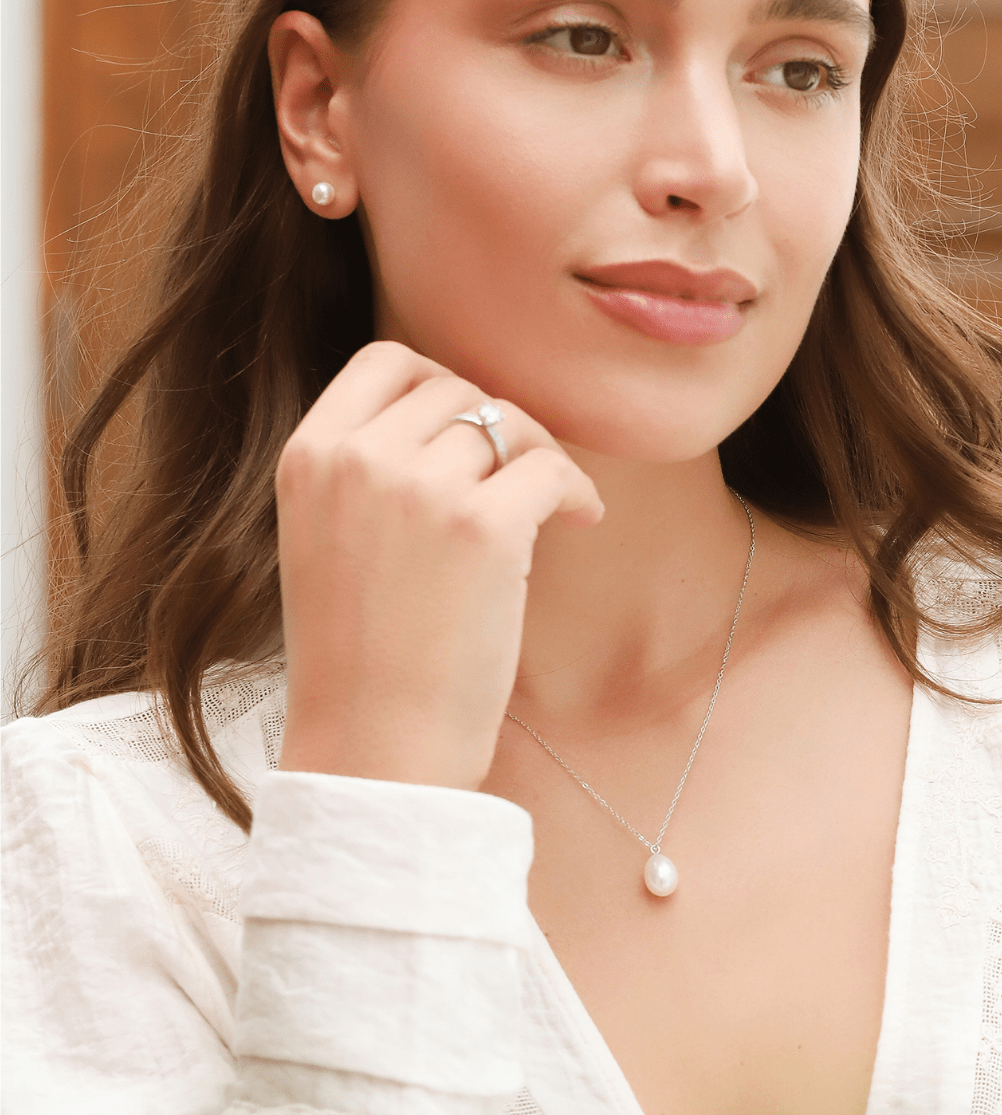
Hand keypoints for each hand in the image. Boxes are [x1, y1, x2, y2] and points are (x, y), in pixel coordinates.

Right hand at [274, 341, 603, 787]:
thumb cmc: (359, 659)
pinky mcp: (484, 528)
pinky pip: (552, 469)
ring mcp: (419, 489)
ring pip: (506, 423)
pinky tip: (582, 520)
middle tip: (517, 477)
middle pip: (454, 389)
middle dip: (496, 426)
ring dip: (537, 455)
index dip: (436, 384)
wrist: (372, 752)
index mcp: (307, 457)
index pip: (384, 361)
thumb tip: (460, 418)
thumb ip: (369, 469)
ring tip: (549, 504)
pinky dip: (576, 490)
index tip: (467, 429)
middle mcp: (357, 458)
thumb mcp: (327, 538)